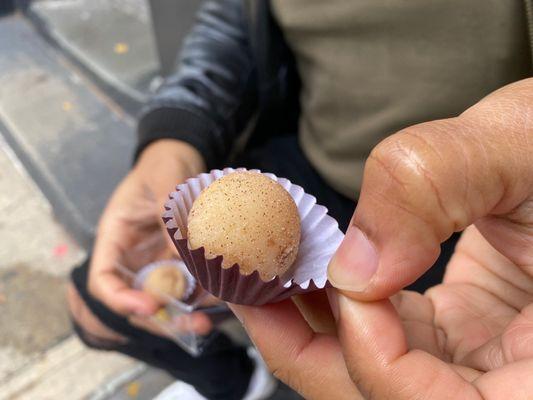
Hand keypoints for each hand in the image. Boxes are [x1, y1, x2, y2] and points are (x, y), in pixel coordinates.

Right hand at [88, 139, 203, 319]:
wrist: (180, 158)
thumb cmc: (162, 163)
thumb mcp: (162, 177)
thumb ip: (167, 209)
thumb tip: (181, 248)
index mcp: (116, 237)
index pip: (104, 278)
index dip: (120, 299)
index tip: (149, 306)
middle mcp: (134, 256)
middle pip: (137, 298)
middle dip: (162, 318)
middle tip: (193, 324)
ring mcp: (157, 260)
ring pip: (165, 298)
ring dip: (186, 314)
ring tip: (210, 320)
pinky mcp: (181, 260)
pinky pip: (189, 284)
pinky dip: (203, 295)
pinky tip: (223, 297)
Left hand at [231, 79, 532, 398]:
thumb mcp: (522, 141)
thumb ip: (438, 184)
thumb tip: (355, 261)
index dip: (376, 357)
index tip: (340, 281)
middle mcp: (515, 375)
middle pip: (389, 399)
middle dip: (307, 350)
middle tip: (249, 290)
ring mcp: (485, 359)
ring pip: (380, 373)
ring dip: (311, 327)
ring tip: (264, 272)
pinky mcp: (461, 331)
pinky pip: (388, 337)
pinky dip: (339, 306)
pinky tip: (309, 264)